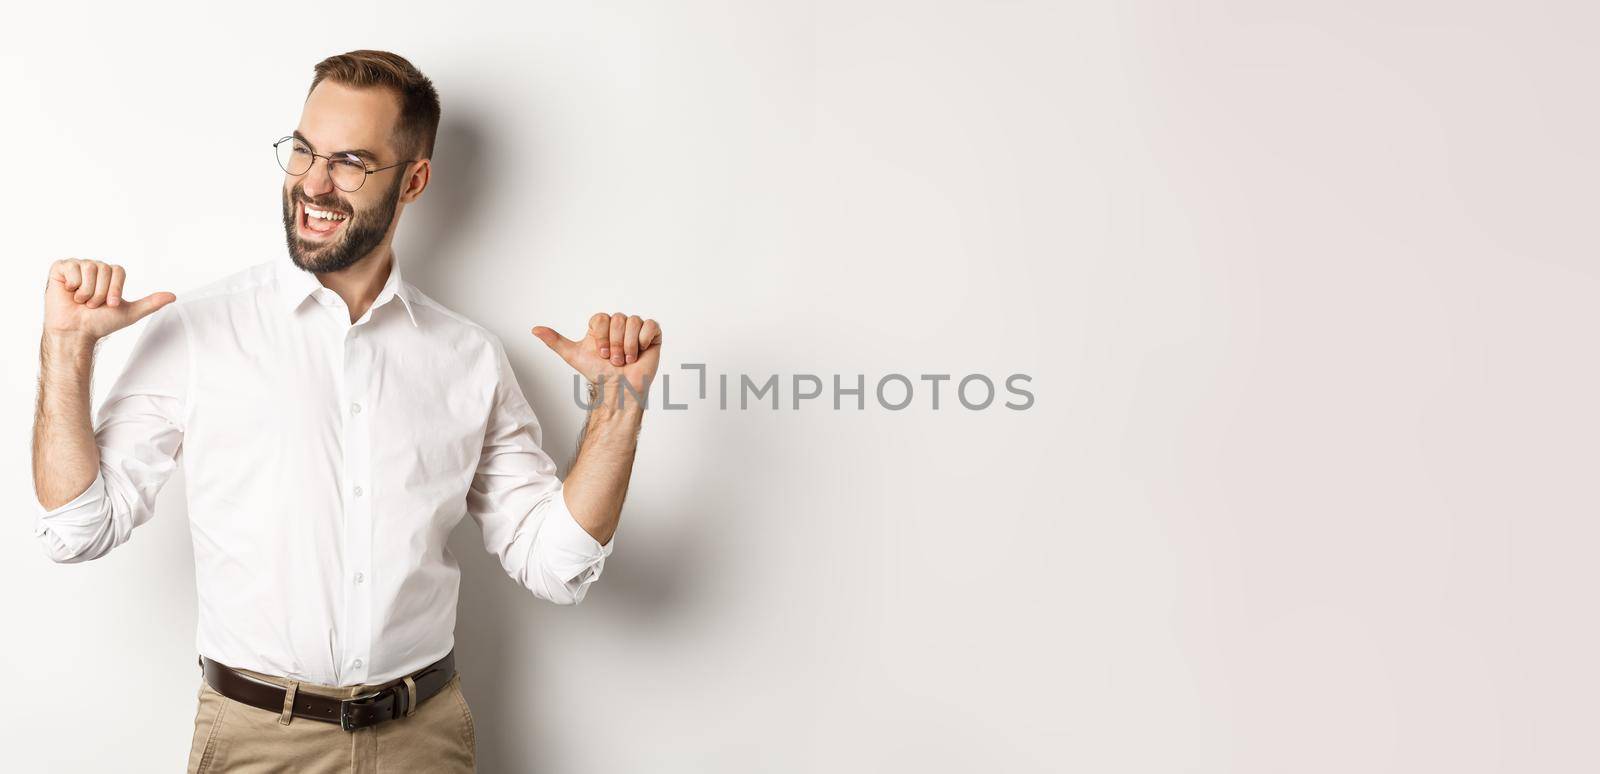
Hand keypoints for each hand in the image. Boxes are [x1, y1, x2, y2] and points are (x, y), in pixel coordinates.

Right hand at [43, 259, 175, 342]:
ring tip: (81, 301)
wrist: (76, 332)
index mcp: (109, 275)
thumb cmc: (100, 323)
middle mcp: (94, 268)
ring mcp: (77, 267)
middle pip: (104, 268)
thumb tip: (173, 296)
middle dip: (101, 292)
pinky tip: (69, 293)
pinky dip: (73, 284)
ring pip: (89, 267)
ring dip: (87, 291)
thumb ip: (151, 303)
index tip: (110, 304)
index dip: (116, 289)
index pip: (118, 271)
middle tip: (92, 305)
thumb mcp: (130, 313)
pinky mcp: (60, 269)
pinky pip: (72, 267)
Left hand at [531, 312, 661, 407]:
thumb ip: (555, 341)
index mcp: (603, 325)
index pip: (601, 317)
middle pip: (618, 319)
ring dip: (628, 346)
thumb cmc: (599, 374)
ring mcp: (637, 329)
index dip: (601, 337)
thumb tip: (534, 330)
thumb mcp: (573, 355)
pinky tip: (640, 352)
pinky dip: (644, 340)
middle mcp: (620, 324)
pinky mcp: (653, 335)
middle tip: (614, 360)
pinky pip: (650, 326)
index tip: (601, 354)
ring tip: (627, 360)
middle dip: (615, 344)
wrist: (620, 389)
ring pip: (633, 322)